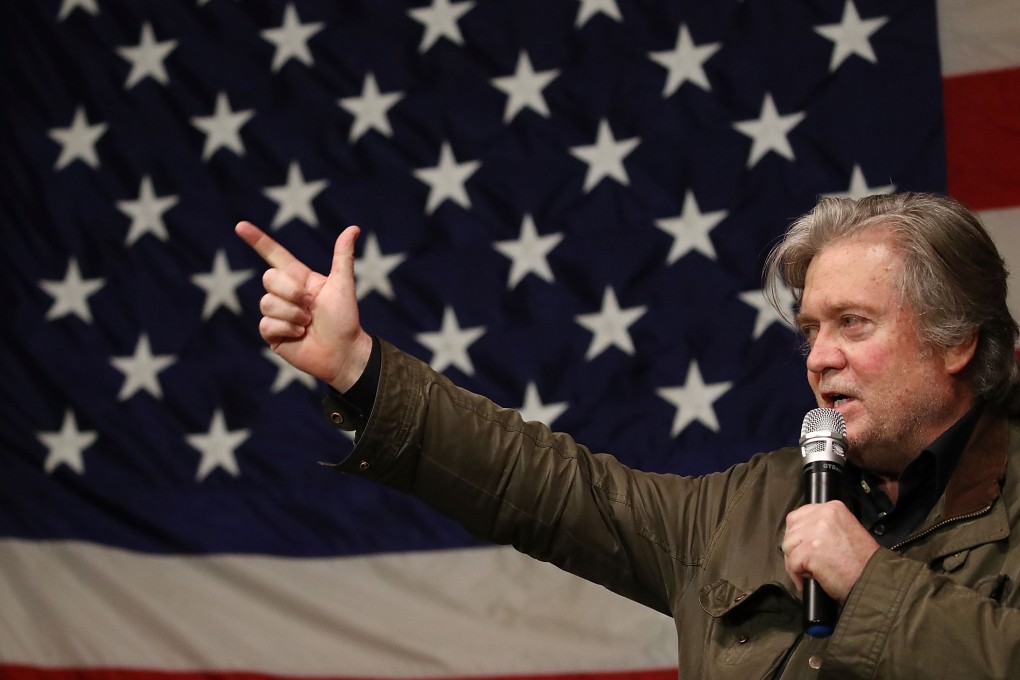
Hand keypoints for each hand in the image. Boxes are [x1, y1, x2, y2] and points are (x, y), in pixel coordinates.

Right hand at [235, 221, 373, 391]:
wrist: (344, 352)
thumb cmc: (346, 319)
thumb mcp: (343, 285)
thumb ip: (343, 257)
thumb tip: (353, 228)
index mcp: (300, 279)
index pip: (274, 255)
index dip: (258, 241)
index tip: (240, 226)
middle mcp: (285, 294)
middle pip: (269, 278)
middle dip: (291, 292)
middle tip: (311, 306)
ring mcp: (277, 314)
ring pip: (267, 303)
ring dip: (292, 314)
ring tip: (308, 324)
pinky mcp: (271, 334)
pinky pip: (266, 323)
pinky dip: (287, 329)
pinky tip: (300, 336)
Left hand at [782, 501, 879, 602]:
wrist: (875, 579)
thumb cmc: (863, 562)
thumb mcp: (845, 529)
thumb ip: (823, 525)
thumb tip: (802, 531)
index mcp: (832, 508)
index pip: (800, 515)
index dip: (799, 534)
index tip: (803, 546)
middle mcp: (823, 515)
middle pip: (791, 529)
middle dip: (795, 548)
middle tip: (806, 561)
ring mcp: (815, 532)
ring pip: (788, 545)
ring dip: (794, 561)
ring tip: (810, 570)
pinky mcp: (809, 550)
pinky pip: (791, 563)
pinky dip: (796, 574)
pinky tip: (808, 579)